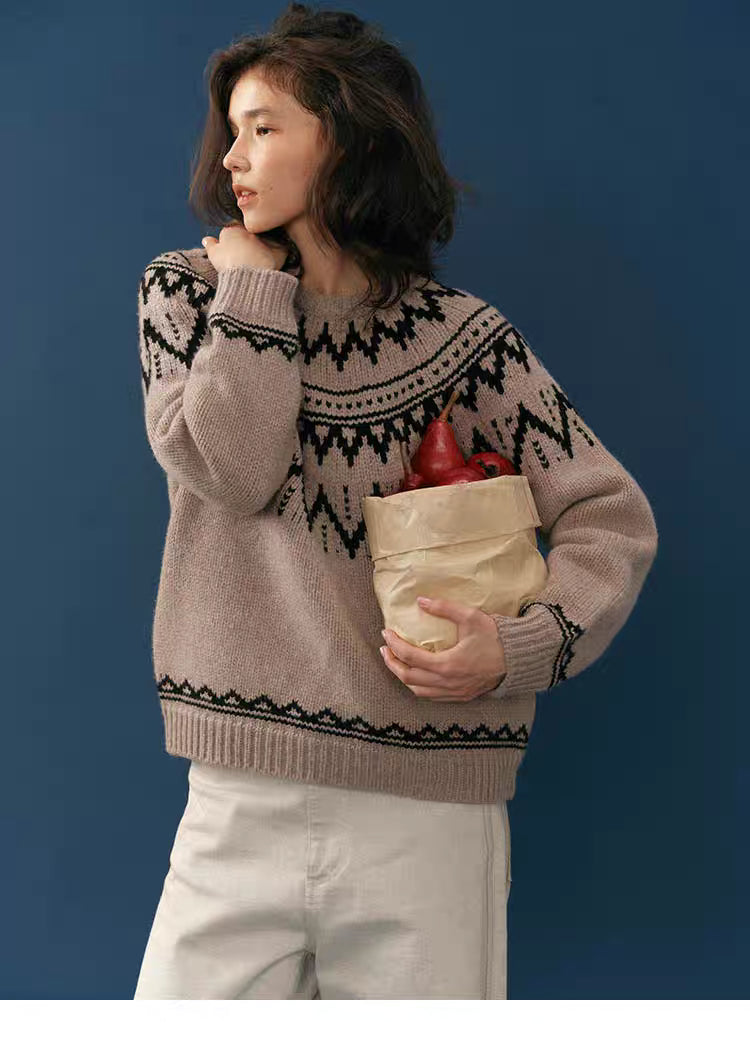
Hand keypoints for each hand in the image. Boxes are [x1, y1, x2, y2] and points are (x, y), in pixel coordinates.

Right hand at [201, 222, 289, 272]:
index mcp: (232, 230)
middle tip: (246, 260)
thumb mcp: (214, 255)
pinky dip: (278, 256)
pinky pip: (281, 250)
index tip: (233, 255)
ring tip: (258, 264)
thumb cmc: (228, 266)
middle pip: (249, 235)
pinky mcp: (279, 249)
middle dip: (248, 244)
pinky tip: (272, 265)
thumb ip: (211, 245)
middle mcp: (250, 230)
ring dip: (262, 248)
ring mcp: (265, 239)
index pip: (232, 232)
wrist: (248, 277)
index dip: (233, 244)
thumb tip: (206, 239)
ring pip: (264, 241)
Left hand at [380, 597, 506, 701]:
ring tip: (396, 661)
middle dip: (392, 663)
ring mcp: (454, 692)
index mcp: (446, 664)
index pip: (409, 656)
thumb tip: (420, 601)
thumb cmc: (495, 638)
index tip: (386, 632)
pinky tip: (416, 675)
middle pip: (407, 677)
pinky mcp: (461, 696)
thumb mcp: (470, 617)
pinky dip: (418, 686)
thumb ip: (444, 608)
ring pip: (418, 691)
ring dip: (403, 676)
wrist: (519, 659)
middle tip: (385, 648)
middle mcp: (447, 682)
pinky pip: (431, 696)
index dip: (393, 644)